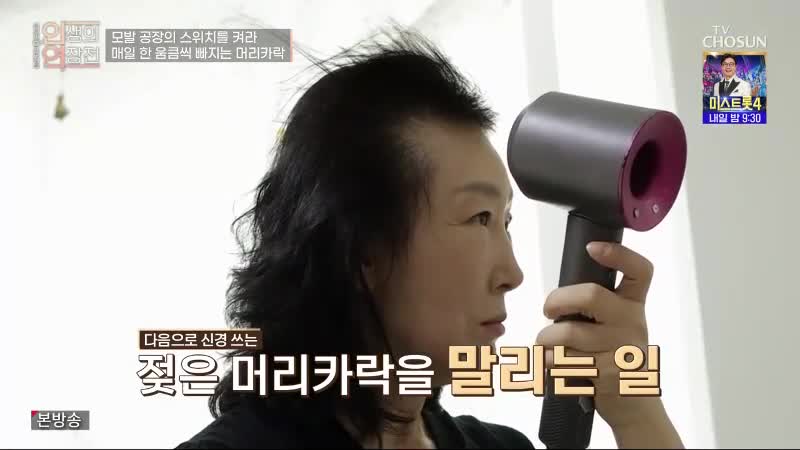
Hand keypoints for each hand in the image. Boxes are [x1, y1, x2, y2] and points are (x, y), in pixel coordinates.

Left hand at [535, 242, 682, 447]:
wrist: (634, 406)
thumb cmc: (612, 356)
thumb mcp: (614, 325)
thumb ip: (595, 307)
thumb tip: (556, 298)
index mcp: (633, 304)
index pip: (640, 271)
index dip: (619, 254)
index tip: (593, 248)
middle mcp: (633, 323)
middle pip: (591, 296)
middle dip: (557, 300)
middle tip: (547, 311)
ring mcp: (624, 350)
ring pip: (569, 334)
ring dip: (545, 340)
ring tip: (544, 346)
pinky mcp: (609, 375)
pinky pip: (565, 362)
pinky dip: (550, 365)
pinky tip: (553, 367)